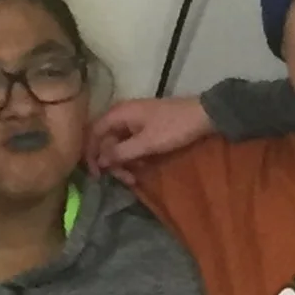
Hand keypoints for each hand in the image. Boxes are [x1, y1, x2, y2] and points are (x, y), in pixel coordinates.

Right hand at [89, 98, 212, 182]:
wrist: (203, 115)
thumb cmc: (174, 127)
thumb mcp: (147, 143)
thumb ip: (122, 152)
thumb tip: (100, 161)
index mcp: (118, 114)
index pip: (93, 133)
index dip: (91, 154)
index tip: (97, 174)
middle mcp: (121, 115)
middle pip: (106, 141)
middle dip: (112, 162)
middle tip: (126, 180)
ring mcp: (133, 121)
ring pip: (119, 144)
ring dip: (124, 162)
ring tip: (135, 177)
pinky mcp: (145, 128)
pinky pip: (131, 144)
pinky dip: (134, 157)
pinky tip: (143, 167)